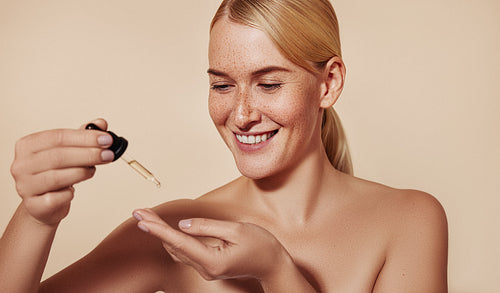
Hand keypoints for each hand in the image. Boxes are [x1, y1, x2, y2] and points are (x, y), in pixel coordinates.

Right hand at [10, 119, 113, 225]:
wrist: (44, 204)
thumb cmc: (56, 173)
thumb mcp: (69, 151)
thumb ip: (83, 136)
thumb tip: (101, 123)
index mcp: (27, 145)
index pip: (58, 137)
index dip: (85, 138)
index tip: (107, 139)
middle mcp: (21, 164)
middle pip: (58, 156)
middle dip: (88, 154)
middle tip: (108, 155)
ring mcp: (24, 186)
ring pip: (56, 177)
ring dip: (81, 172)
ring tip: (93, 170)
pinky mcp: (33, 205)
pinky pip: (56, 198)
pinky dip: (69, 193)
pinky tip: (73, 190)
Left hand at [132, 208, 289, 281]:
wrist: (273, 264)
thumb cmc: (260, 245)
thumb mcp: (235, 230)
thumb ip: (207, 227)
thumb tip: (183, 225)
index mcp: (212, 261)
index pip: (179, 242)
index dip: (158, 228)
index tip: (142, 218)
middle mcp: (205, 269)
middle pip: (174, 246)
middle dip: (155, 228)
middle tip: (139, 212)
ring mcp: (206, 269)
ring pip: (177, 250)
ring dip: (162, 233)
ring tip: (148, 218)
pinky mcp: (208, 266)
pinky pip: (185, 253)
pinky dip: (173, 240)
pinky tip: (165, 231)